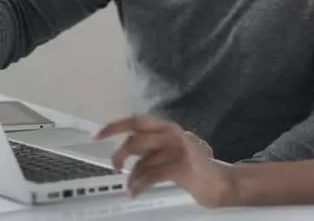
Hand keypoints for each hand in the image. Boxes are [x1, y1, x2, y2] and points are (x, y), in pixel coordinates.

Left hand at [93, 115, 234, 205]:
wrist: (218, 182)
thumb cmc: (191, 167)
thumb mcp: (171, 149)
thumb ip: (151, 146)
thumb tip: (123, 152)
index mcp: (168, 127)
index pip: (137, 121)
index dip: (115, 127)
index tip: (95, 135)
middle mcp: (173, 134)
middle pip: (136, 140)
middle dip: (120, 155)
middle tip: (116, 167)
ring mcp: (179, 150)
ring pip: (142, 162)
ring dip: (132, 178)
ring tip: (131, 187)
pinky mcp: (182, 167)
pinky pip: (150, 176)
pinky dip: (138, 186)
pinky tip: (135, 192)